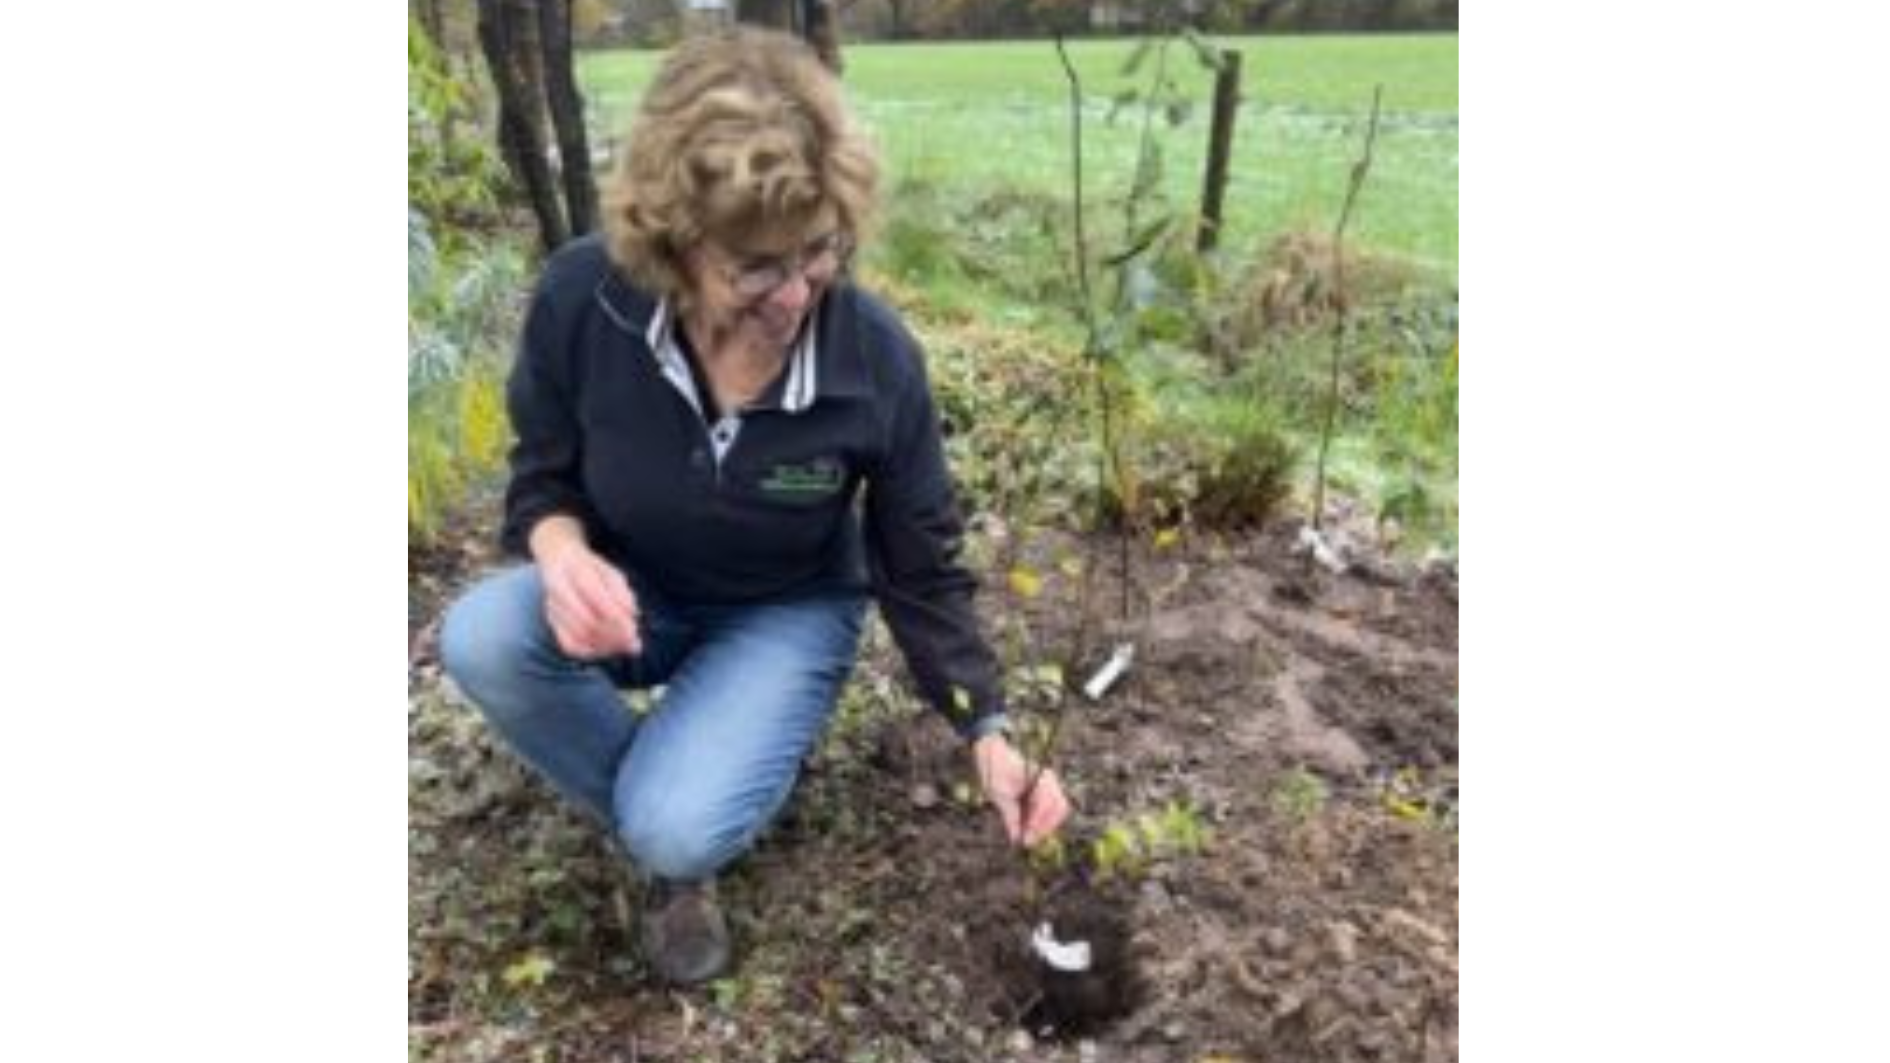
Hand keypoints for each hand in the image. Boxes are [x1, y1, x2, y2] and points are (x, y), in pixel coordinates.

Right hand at [537, 539, 641, 659]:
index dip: (617, 619)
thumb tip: (634, 614)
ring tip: (625, 646)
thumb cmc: (591, 568)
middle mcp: (560, 591)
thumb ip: (622, 592)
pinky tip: (608, 649)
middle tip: (633, 642)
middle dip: (613, 637)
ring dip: (605, 646)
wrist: (559, 562)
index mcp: (576, 572)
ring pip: (578, 637)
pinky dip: (591, 651)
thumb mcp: (611, 571)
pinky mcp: (552, 622)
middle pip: (586, 624)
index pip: (597, 600)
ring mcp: (553, 608)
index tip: (633, 630)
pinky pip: (569, 645)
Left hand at [973, 733, 1071, 846]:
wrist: (994, 753)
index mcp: (1039, 777)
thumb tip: (1017, 838)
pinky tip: (1029, 826)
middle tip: (1028, 840)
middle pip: (1059, 809)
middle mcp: (1049, 780)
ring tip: (1028, 835)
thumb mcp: (998, 794)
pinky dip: (1042, 819)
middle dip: (1045, 827)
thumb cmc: (995, 769)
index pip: (1047, 805)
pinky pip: (1052, 808)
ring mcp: (1049, 784)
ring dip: (1045, 825)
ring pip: (1058, 810)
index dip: (1037, 824)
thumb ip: (1010, 816)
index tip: (1025, 838)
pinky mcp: (1044, 789)